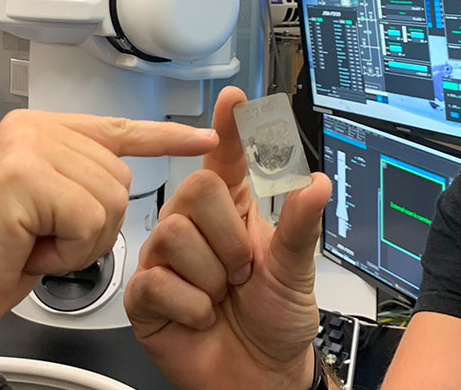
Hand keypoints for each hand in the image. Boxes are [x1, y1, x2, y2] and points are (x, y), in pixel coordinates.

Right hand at [0, 109, 218, 364]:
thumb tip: (124, 169)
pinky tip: (33, 252)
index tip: (204, 138)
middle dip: (94, 224)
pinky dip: (69, 250)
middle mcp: (30, 129)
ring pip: (109, 198)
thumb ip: (77, 176)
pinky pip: (88, 219)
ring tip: (36, 244)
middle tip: (44, 240)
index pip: (116, 128)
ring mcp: (24, 149)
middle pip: (120, 175)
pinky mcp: (23, 178)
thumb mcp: (43, 208)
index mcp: (37, 130)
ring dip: (81, 240)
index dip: (163, 137)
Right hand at [125, 87, 332, 389]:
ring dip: (211, 276)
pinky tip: (200, 316)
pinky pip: (157, 282)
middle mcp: (195, 228)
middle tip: (240, 271)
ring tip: (220, 296)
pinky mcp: (145, 295)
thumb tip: (315, 183)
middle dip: (228, 237)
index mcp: (234, 211)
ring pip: (174, 235)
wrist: (259, 378)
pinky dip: (191, 306)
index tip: (235, 100)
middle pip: (194, 189)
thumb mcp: (298, 273)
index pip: (226, 160)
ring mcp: (166, 259)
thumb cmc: (277, 322)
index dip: (229, 128)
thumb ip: (300, 227)